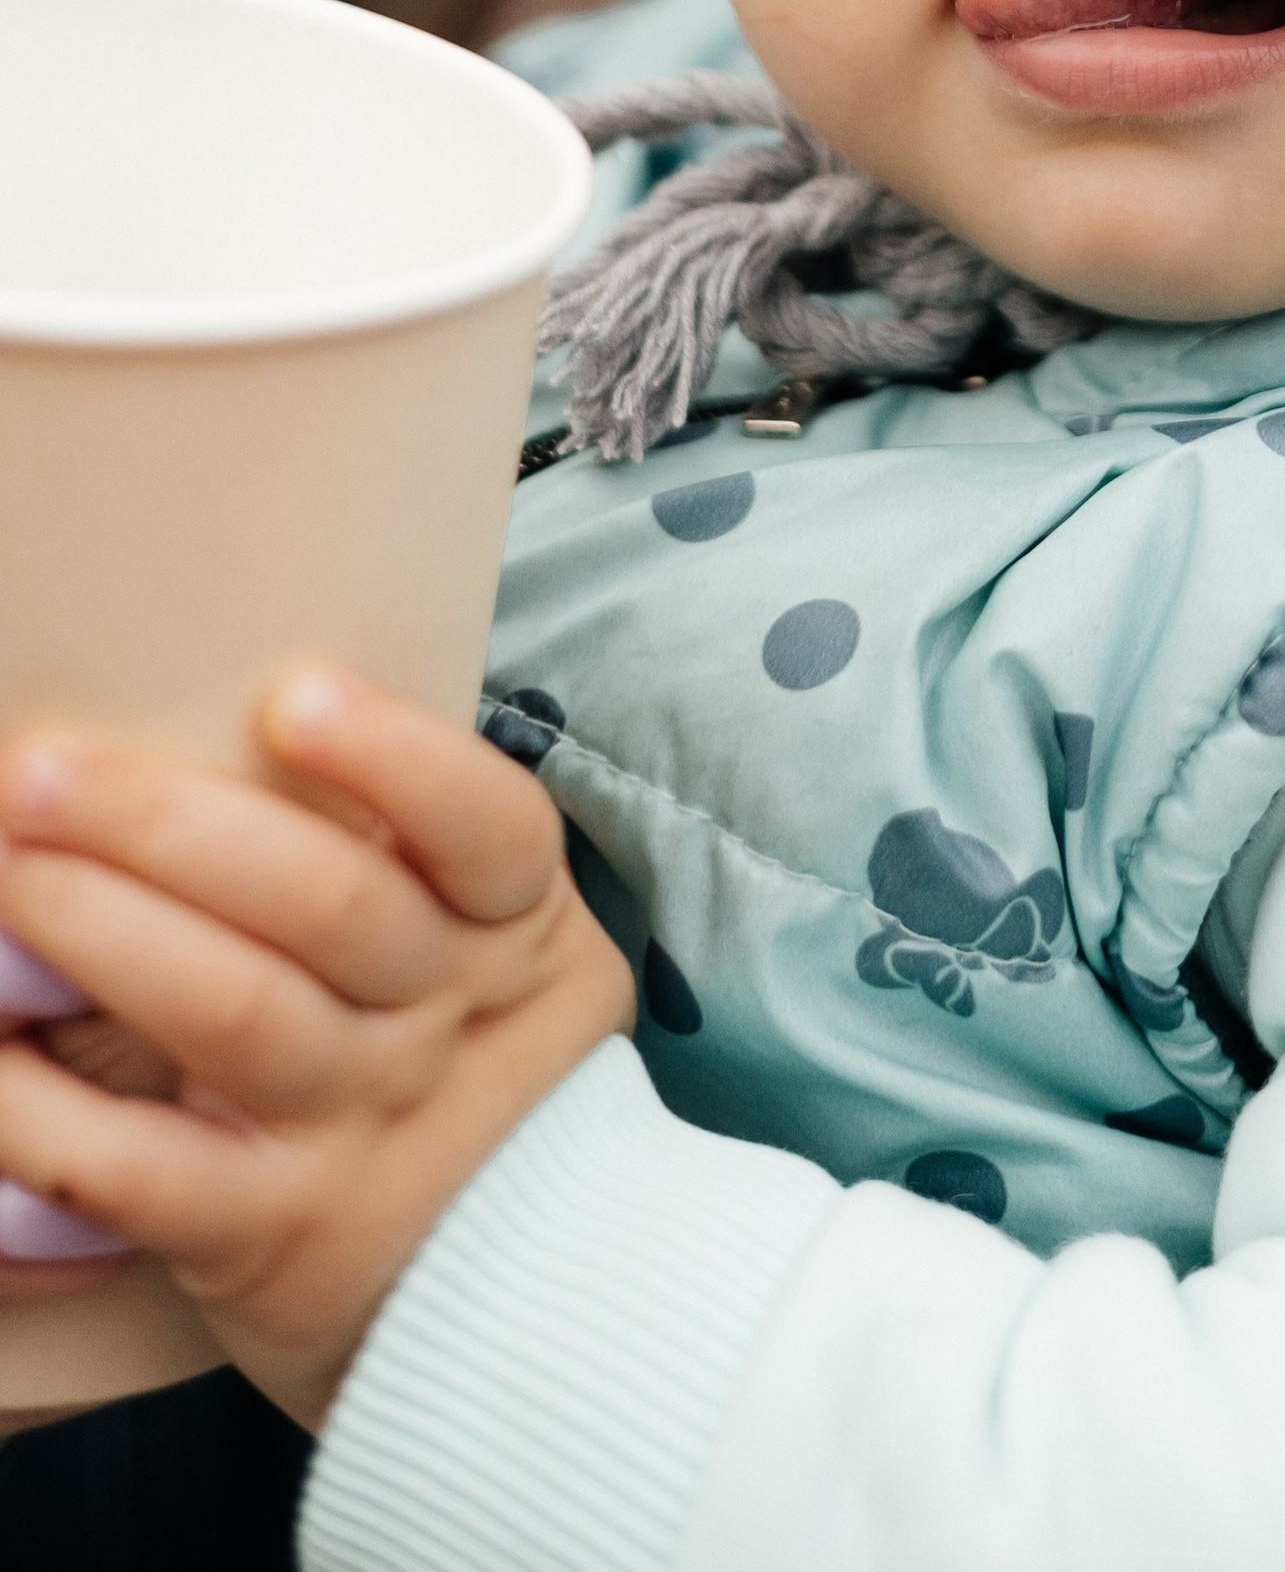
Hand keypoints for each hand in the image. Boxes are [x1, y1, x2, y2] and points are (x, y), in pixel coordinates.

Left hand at [0, 673, 634, 1429]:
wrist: (522, 1301)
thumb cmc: (473, 1068)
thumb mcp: (504, 956)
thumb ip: (414, 863)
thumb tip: (242, 723)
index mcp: (511, 930)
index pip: (483, 827)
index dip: (395, 756)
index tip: (292, 693)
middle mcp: (439, 1021)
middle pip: (327, 906)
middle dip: (172, 825)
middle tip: (44, 770)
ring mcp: (356, 1129)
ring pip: (233, 1013)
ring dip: (105, 930)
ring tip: (7, 872)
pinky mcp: (263, 1236)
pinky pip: (141, 1168)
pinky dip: (44, 1112)